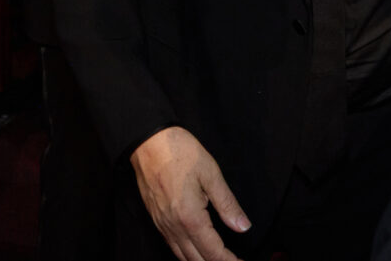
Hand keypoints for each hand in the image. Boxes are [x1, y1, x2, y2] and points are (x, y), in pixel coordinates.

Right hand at [130, 126, 249, 260]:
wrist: (148, 141)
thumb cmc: (180, 152)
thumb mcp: (211, 174)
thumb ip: (227, 204)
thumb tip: (243, 226)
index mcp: (190, 218)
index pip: (213, 252)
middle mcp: (174, 227)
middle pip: (197, 260)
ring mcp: (162, 225)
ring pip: (182, 257)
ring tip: (217, 259)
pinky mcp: (155, 219)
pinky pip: (171, 246)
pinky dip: (186, 254)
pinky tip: (195, 251)